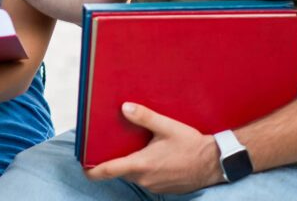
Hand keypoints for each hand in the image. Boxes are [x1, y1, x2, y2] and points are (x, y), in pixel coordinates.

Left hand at [86, 103, 222, 193]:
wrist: (214, 163)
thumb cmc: (191, 145)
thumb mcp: (167, 127)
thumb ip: (144, 117)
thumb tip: (124, 107)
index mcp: (141, 164)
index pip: (108, 171)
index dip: (92, 170)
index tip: (82, 165)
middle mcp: (145, 178)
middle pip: (119, 171)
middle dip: (112, 160)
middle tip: (110, 144)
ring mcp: (153, 185)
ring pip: (133, 174)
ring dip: (129, 163)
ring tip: (134, 146)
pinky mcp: (162, 188)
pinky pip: (145, 178)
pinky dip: (142, 169)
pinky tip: (150, 156)